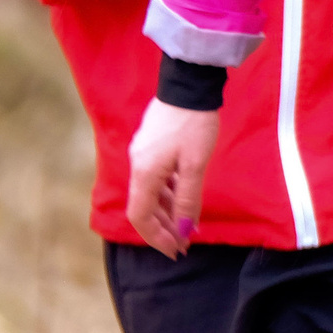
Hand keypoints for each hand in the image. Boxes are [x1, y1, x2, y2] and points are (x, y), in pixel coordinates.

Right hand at [127, 98, 221, 256]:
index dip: (156, 238)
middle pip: (144, 207)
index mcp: (144, 173)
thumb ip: (187, 199)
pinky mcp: (151, 144)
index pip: (140, 217)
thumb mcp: (194, 165)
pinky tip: (182, 196)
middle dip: (163, 228)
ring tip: (186, 223)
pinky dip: (167, 192)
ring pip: (150, 192)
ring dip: (166, 211)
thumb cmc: (194, 124)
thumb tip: (184, 229)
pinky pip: (155, 177)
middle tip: (183, 243)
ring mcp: (143, 153)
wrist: (189, 83)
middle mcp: (137, 165)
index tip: (176, 250)